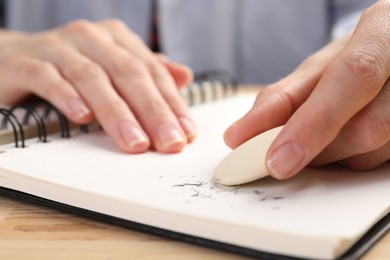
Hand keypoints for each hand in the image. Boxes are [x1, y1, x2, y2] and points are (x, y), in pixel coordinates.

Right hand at [0, 19, 196, 152]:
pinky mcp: (26, 62)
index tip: (186, 134)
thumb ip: (147, 73)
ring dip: (116, 113)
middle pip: (128, 73)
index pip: (152, 72)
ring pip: (93, 78)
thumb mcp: (113, 69)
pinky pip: (48, 77)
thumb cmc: (71, 69)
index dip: (172, 104)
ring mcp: (57, 47)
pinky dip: (67, 96)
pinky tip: (82, 117)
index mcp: (116, 39)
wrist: (14, 59)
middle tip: (169, 143)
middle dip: (152, 111)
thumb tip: (185, 76)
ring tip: (135, 142)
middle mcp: (91, 37)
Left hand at [224, 0, 389, 178]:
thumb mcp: (319, 66)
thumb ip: (282, 98)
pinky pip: (378, 163)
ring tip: (320, 133)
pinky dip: (349, 158)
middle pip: (364, 127)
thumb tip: (241, 135)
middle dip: (314, 147)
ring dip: (331, 154)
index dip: (311, 124)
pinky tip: (342, 140)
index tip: (275, 159)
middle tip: (282, 155)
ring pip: (371, 152)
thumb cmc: (353, 57)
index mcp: (382, 33)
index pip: (352, 78)